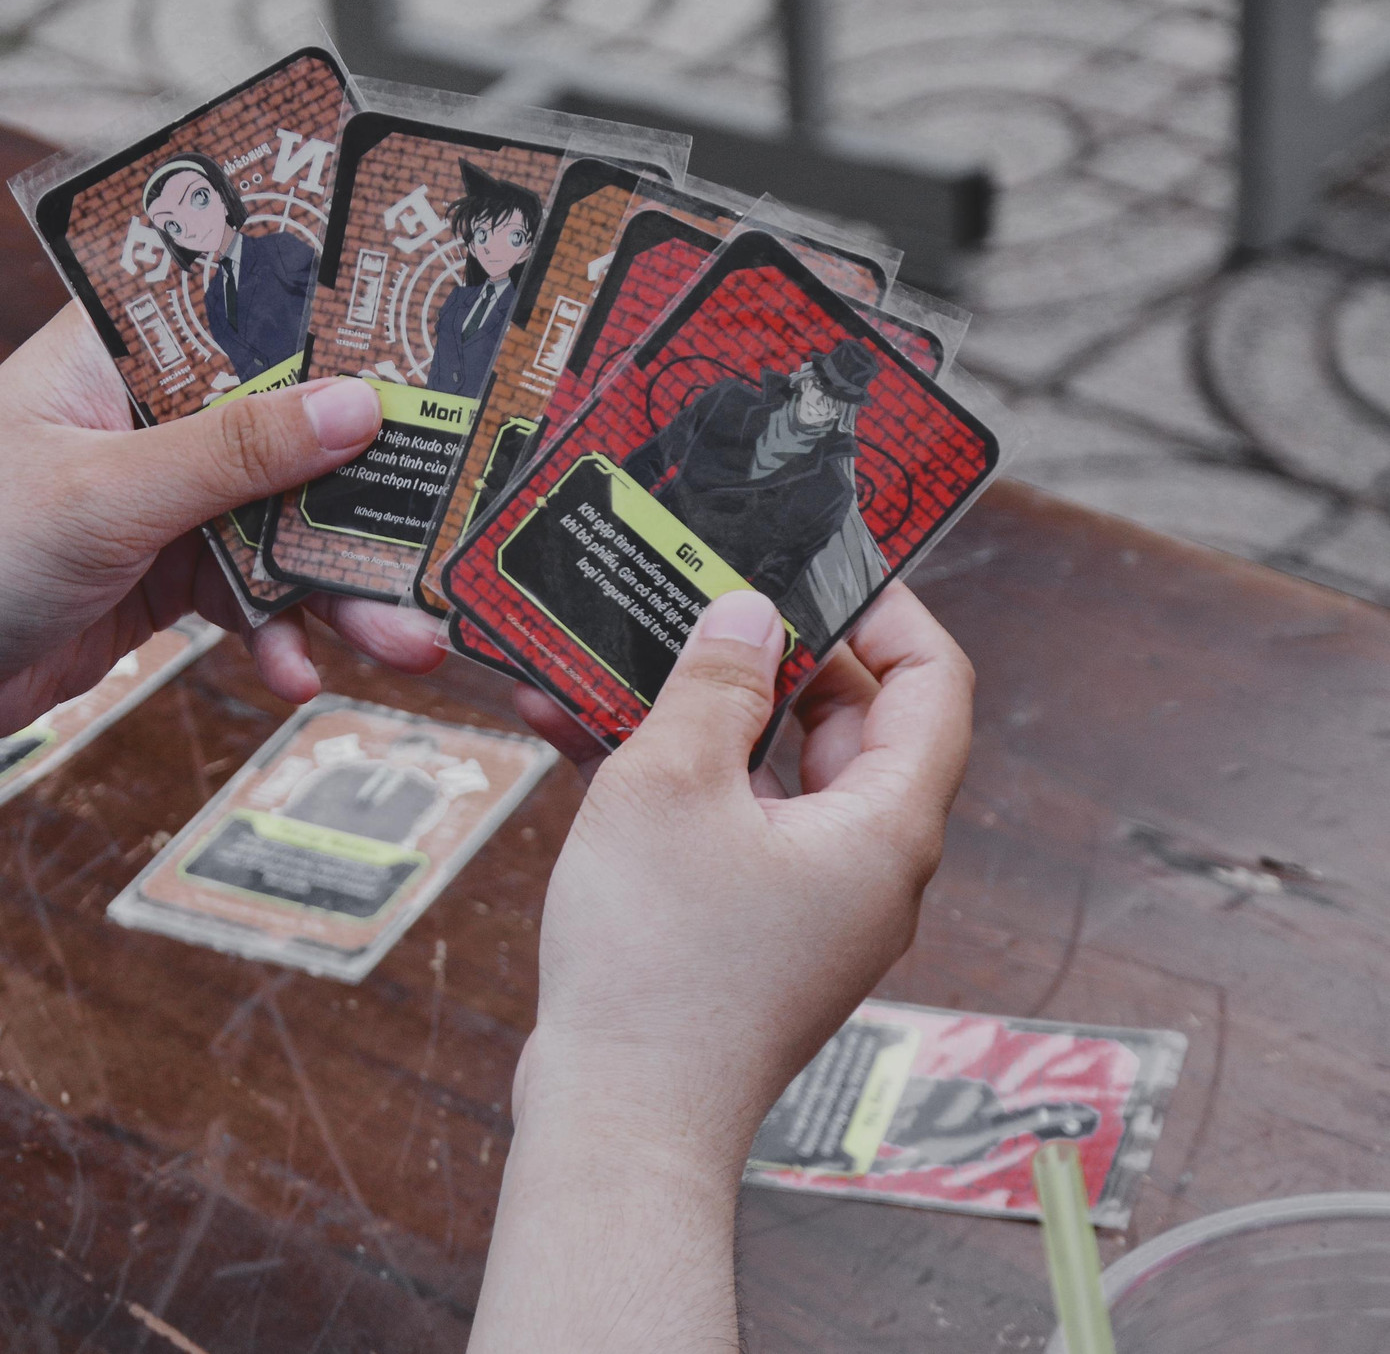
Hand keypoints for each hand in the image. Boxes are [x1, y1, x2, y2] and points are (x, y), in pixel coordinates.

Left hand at [0, 305, 443, 733]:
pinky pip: (256, 599)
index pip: (255, 330)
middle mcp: (161, 422)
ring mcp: (173, 501)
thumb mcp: (107, 493)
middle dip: (366, 511)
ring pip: (289, 533)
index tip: (433, 377)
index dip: (345, 350)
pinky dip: (282, 639)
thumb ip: (236, 452)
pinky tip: (296, 673)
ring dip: (342, 595)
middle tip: (436, 548)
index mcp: (127, 359)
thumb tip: (355, 407)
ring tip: (398, 644)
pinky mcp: (178, 574)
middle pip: (295, 447)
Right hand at [469, 582, 971, 1351]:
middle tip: (708, 599)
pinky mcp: (755, 923)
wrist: (620, 1118)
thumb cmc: (658, 963)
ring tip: (629, 654)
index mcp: (886, 824)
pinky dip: (681, 775)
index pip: (933, 682)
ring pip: (778, 770)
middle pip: (851, 721)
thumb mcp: (672, 784)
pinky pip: (734, 820)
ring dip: (709, 712)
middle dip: (776, 652)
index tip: (821, 564)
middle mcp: (868, 862)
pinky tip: (587, 731)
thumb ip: (715, 681)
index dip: (886, 610)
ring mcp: (813, 897)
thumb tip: (747, 613)